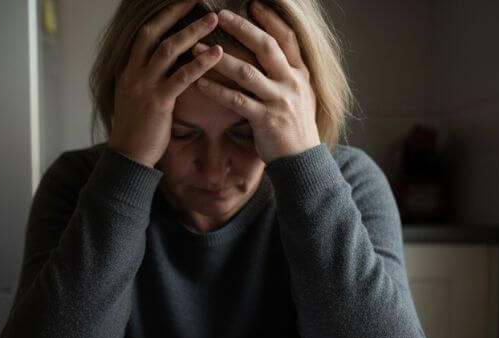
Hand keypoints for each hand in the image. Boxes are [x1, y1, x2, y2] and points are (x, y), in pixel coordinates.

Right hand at [107, 0, 223, 167]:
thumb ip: (146, 77)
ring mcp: (144, 86)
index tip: (180, 4)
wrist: (128, 156)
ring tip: (213, 18)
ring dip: (193, 31)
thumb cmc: (137, 129)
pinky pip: (182, 76)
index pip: (143, 34)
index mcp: (127, 70)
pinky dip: (201, 63)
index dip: (162, 17)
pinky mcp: (158, 101)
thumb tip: (162, 62)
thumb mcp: (134, 96)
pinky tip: (218, 53)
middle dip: (174, 13)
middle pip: (153, 33)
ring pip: (168, 49)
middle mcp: (133, 73)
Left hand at [192, 1, 320, 162]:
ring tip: (196, 49)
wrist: (302, 160)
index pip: (286, 38)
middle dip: (242, 29)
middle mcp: (291, 83)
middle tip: (221, 15)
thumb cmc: (294, 127)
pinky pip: (237, 101)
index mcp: (299, 73)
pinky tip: (199, 83)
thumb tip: (269, 53)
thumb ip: (286, 74)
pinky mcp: (266, 120)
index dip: (270, 19)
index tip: (253, 3)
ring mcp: (279, 101)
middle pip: (266, 47)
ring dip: (220, 59)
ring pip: (247, 73)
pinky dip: (217, 91)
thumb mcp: (300, 95)